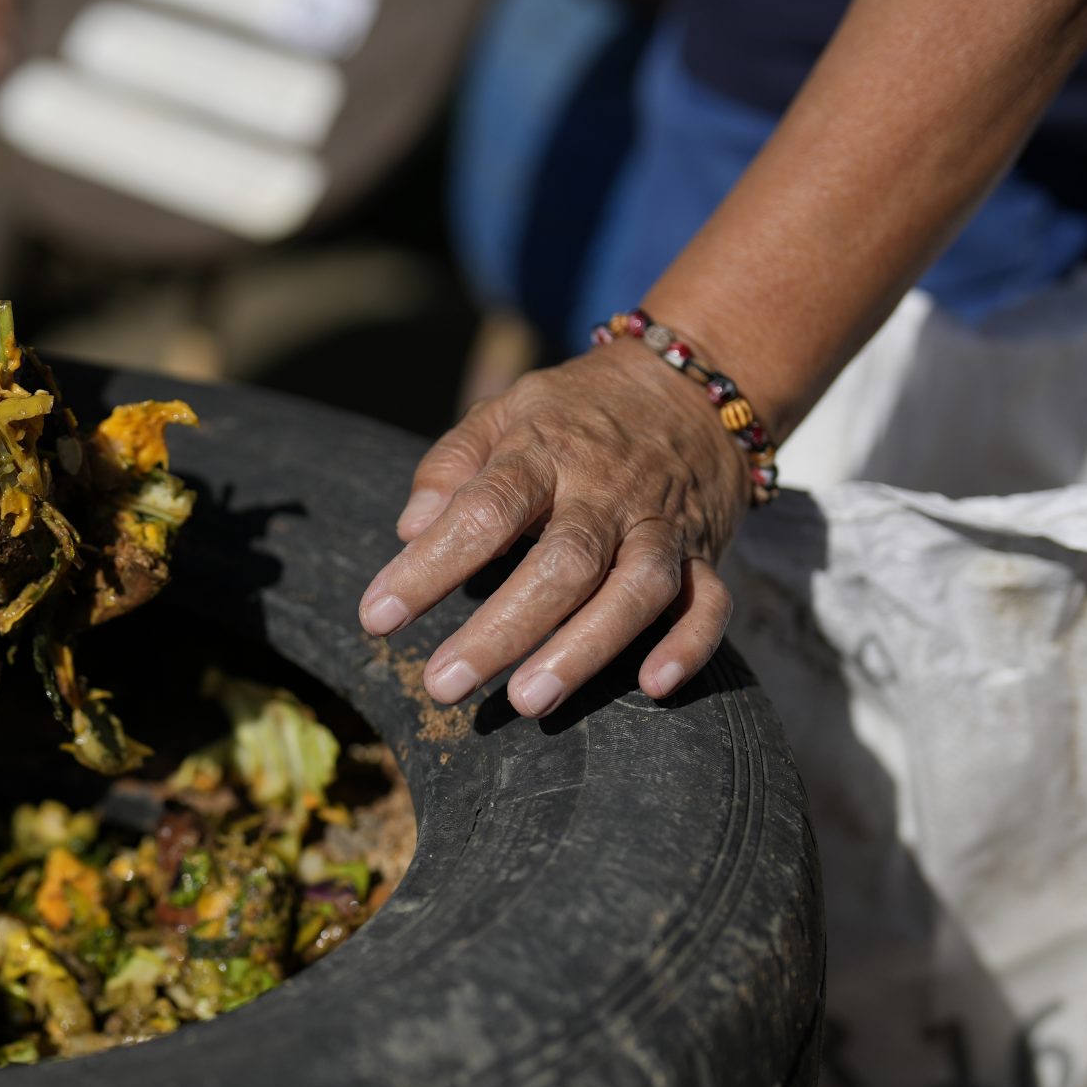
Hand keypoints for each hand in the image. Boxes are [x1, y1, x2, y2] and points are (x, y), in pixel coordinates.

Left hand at [357, 340, 747, 715]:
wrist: (686, 384)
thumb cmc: (571, 414)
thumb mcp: (503, 412)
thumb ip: (451, 465)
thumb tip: (410, 528)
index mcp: (545, 452)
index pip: (485, 509)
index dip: (430, 565)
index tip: (377, 617)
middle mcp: (607, 491)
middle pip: (562, 562)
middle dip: (503, 629)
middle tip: (443, 683)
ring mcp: (662, 523)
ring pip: (637, 587)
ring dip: (586, 647)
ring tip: (528, 701)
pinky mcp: (706, 553)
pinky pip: (710, 602)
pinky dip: (689, 644)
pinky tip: (654, 687)